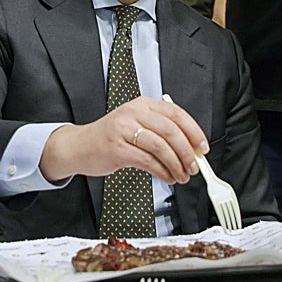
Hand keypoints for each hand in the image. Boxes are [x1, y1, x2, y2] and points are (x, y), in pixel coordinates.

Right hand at [40, 96, 204, 185]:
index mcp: (142, 104)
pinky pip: (148, 161)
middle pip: (171, 131)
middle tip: (193, 166)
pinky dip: (162, 172)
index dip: (194, 131)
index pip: (176, 113)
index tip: (202, 148)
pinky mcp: (117, 149)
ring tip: (181, 176)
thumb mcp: (135, 125)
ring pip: (161, 147)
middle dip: (187, 152)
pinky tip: (167, 177)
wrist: (79, 146)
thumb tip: (190, 149)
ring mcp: (123, 130)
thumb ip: (161, 132)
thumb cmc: (110, 137)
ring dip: (176, 165)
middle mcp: (133, 113)